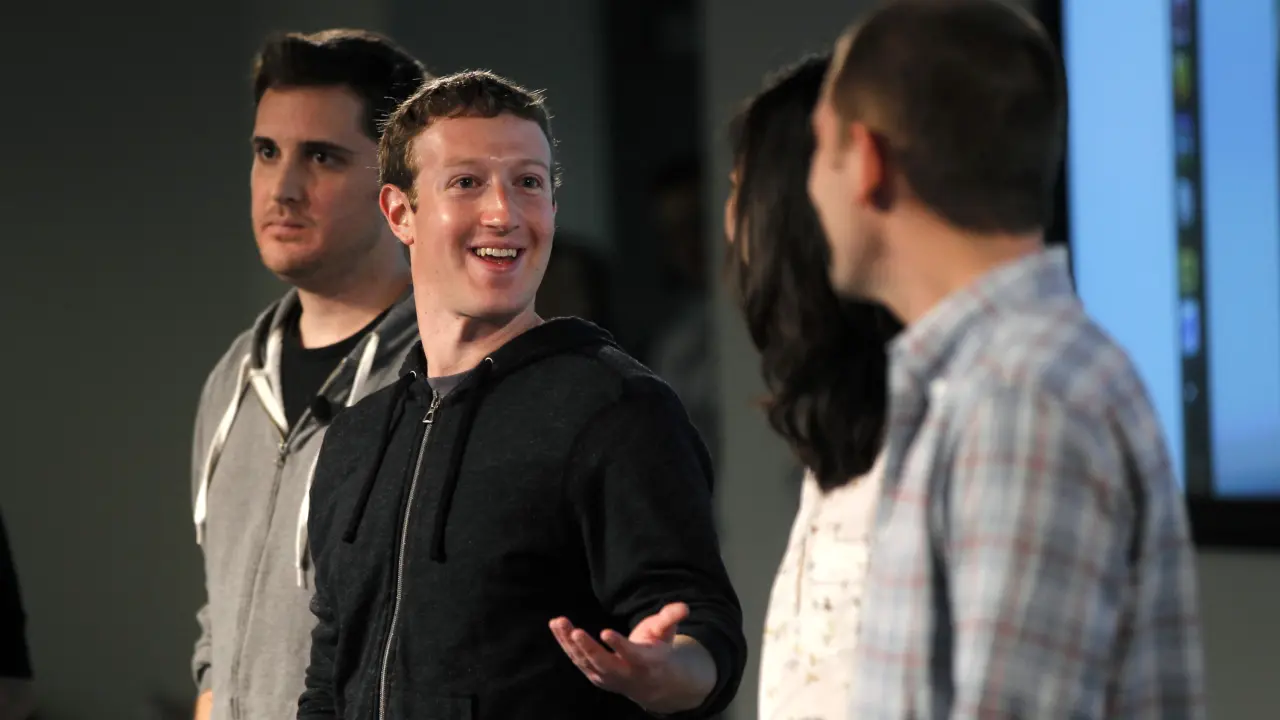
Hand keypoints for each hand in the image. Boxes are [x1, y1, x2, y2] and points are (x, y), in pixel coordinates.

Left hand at [549, 602, 713, 713]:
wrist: (652, 683)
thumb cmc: (658, 650)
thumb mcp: (667, 633)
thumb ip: (671, 618)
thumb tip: (684, 607)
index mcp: (645, 662)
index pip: (631, 655)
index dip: (619, 645)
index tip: (605, 632)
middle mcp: (625, 673)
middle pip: (603, 663)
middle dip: (588, 648)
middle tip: (575, 632)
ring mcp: (607, 677)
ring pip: (585, 661)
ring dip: (570, 643)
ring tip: (559, 622)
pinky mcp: (593, 674)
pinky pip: (576, 659)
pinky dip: (565, 644)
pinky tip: (556, 625)